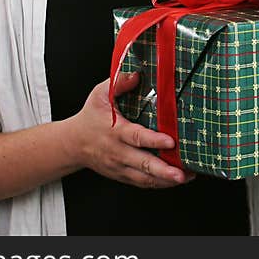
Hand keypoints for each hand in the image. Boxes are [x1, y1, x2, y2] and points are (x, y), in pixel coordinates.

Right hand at [65, 74, 192, 188]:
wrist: (73, 144)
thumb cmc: (90, 117)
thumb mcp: (100, 95)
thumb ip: (118, 83)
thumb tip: (136, 74)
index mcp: (115, 132)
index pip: (136, 137)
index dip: (154, 141)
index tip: (170, 141)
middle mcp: (118, 152)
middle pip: (143, 164)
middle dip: (164, 171)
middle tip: (181, 173)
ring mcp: (120, 166)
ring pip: (145, 178)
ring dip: (166, 180)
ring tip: (185, 177)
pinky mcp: (123, 175)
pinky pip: (142, 183)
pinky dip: (159, 184)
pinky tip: (175, 180)